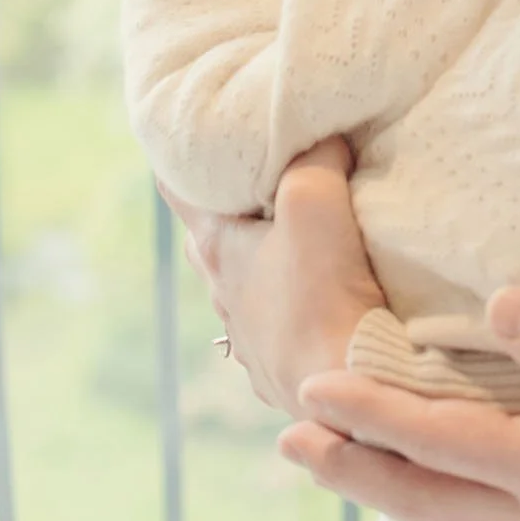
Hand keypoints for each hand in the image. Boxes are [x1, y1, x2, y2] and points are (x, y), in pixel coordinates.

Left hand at [169, 138, 386, 415]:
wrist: (347, 390)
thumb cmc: (322, 296)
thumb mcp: (314, 201)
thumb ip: (314, 154)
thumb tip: (324, 132)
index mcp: (218, 251)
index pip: (180, 190)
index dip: (175, 157)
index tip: (172, 130)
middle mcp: (224, 295)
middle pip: (209, 237)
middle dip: (220, 206)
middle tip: (240, 176)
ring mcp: (252, 337)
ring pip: (243, 283)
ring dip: (258, 258)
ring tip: (287, 236)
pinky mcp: (284, 366)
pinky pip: (277, 321)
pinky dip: (288, 299)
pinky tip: (313, 297)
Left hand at [280, 291, 519, 520]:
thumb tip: (498, 300)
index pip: (442, 439)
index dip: (372, 413)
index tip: (310, 389)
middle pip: (430, 492)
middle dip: (358, 464)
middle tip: (292, 440)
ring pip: (458, 519)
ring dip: (394, 491)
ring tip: (348, 468)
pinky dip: (455, 512)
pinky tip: (459, 502)